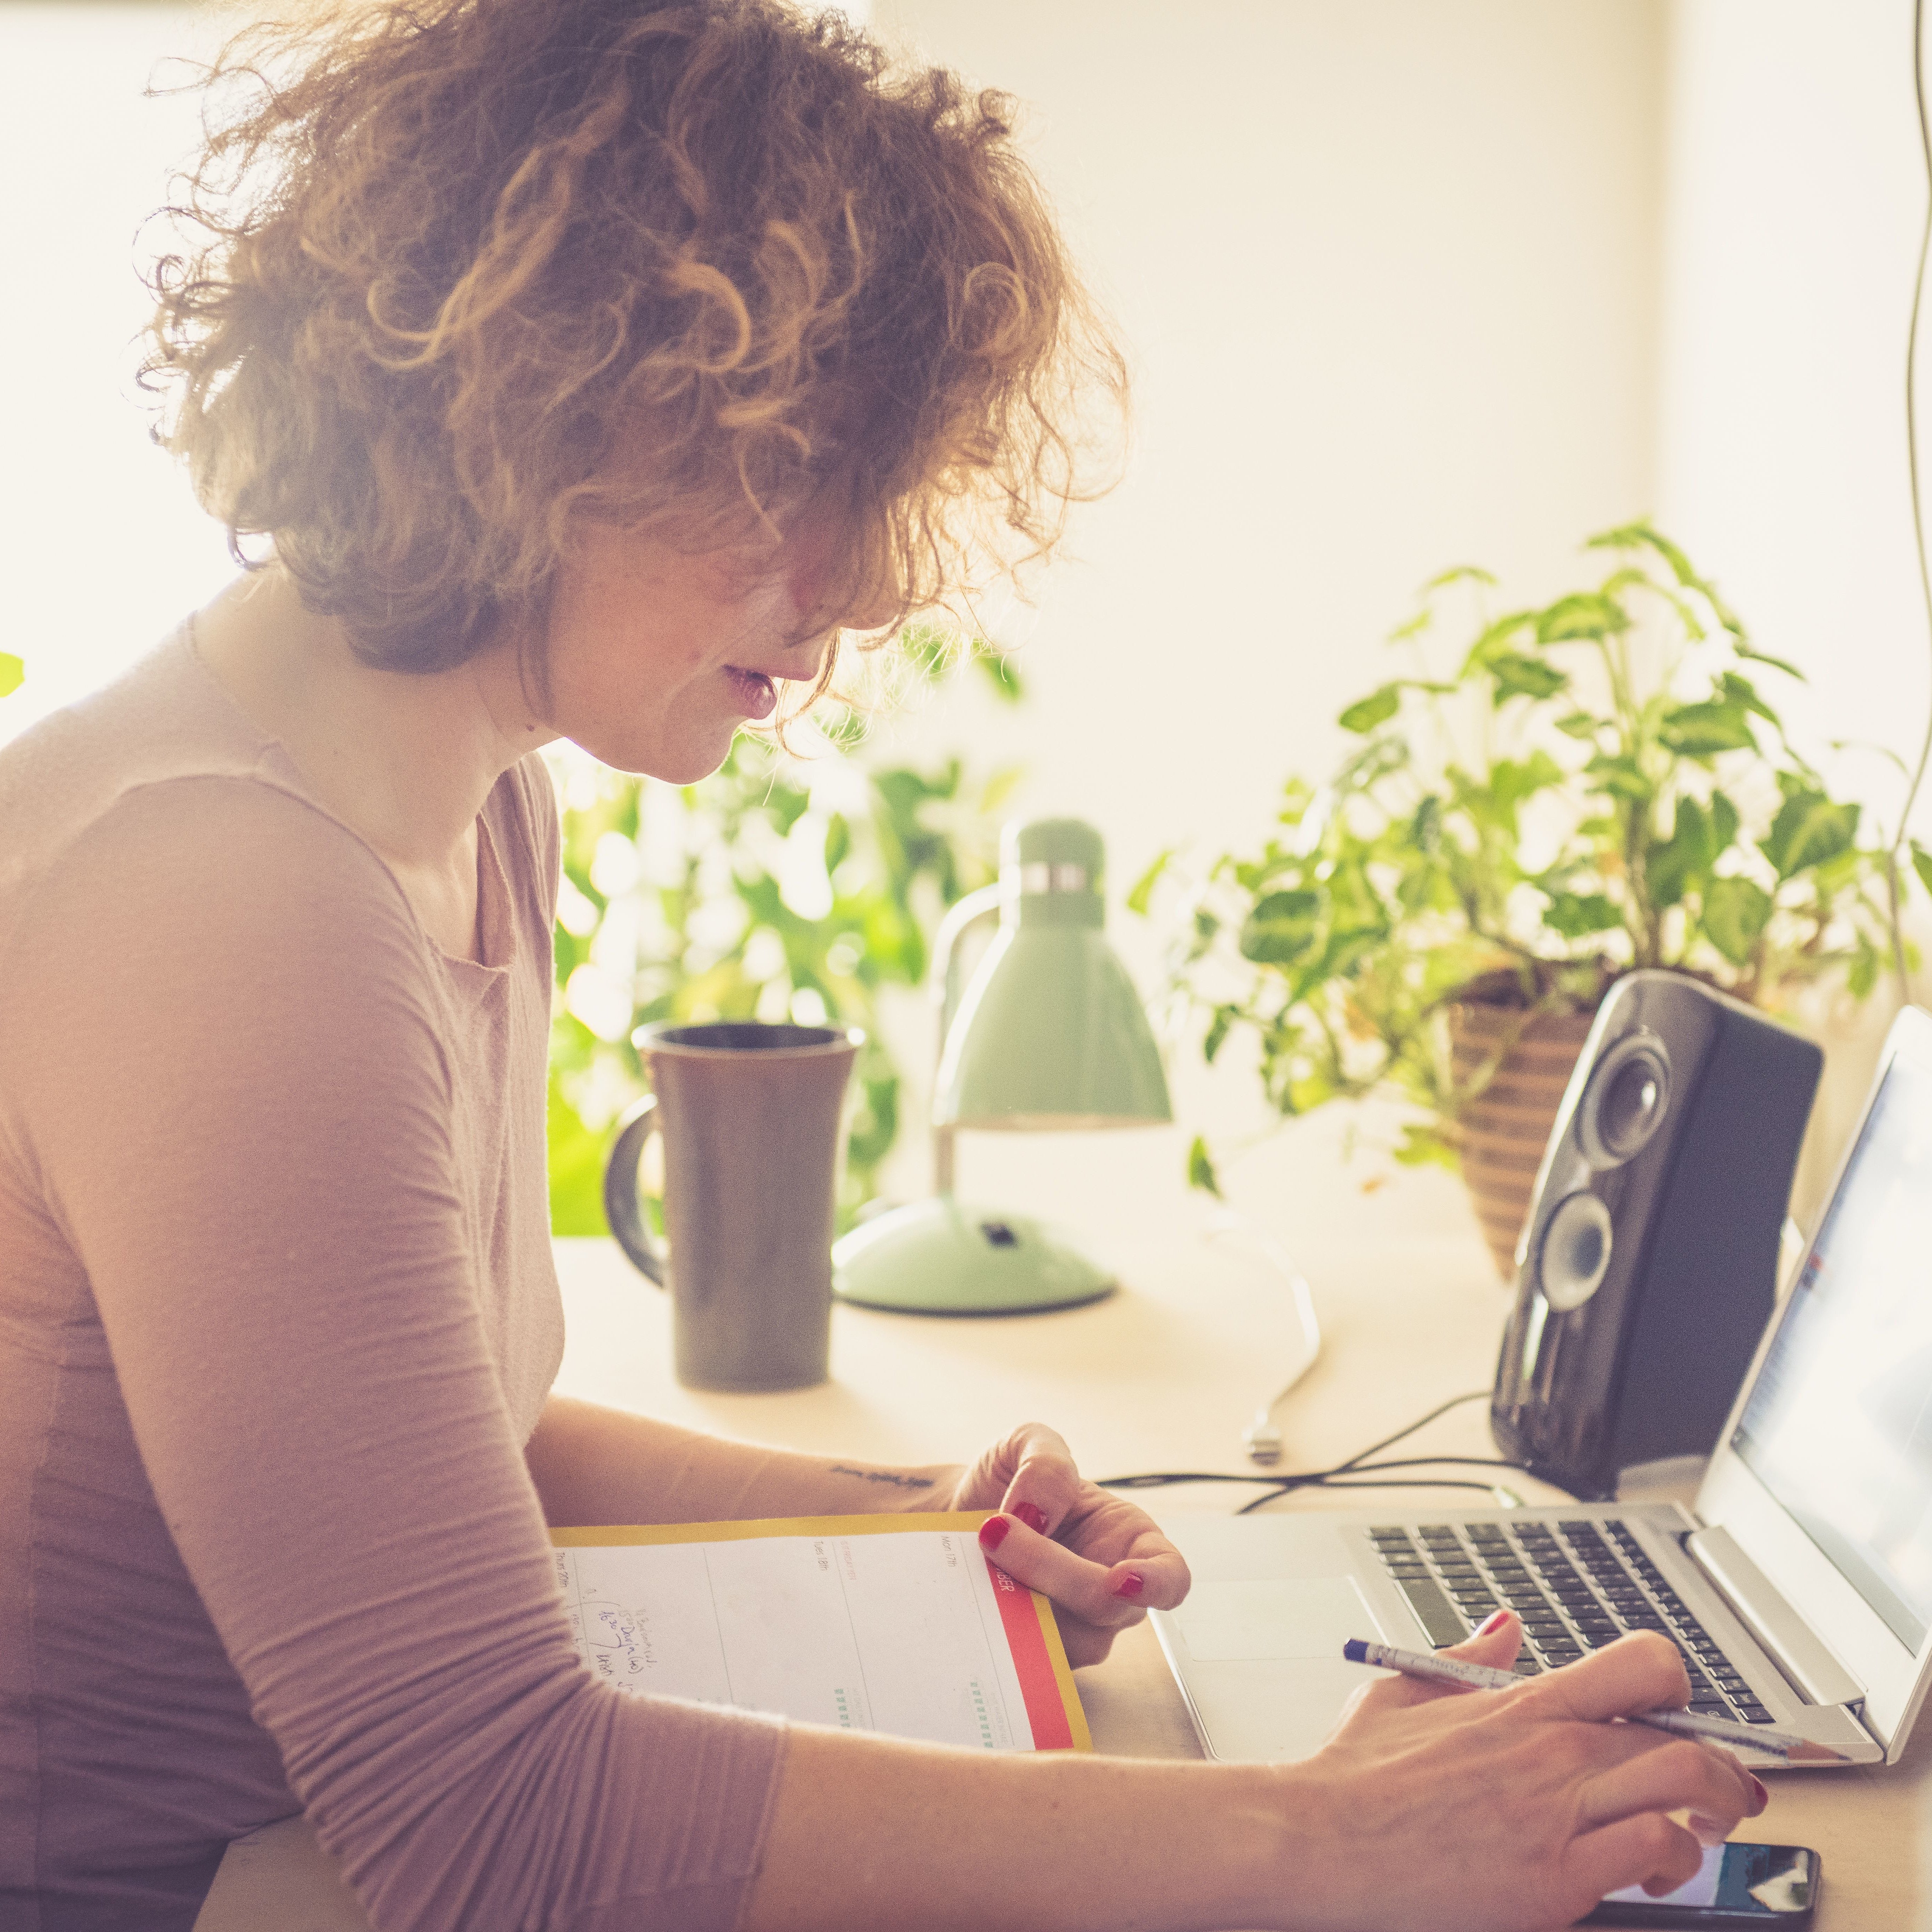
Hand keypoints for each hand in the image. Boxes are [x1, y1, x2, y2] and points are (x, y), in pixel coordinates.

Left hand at [940, 1422, 1188, 1664]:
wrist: (956, 1511)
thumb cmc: (1009, 1478)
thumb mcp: (1029, 1444)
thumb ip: (1046, 1466)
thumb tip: (1039, 1513)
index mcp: (1128, 1540)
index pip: (1170, 1577)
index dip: (1157, 1584)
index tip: (1122, 1578)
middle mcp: (1109, 1591)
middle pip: (1106, 1606)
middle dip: (1052, 1570)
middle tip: (996, 1533)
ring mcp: (1072, 1626)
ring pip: (1066, 1638)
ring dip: (1020, 1601)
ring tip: (979, 1559)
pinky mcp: (1031, 1650)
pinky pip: (1024, 1655)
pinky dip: (998, 1625)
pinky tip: (973, 1592)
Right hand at [1283, 1611, 1768, 1931]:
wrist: (1322, 1839)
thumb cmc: (1355, 1774)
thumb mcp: (1405, 1689)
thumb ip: (1466, 1658)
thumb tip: (1505, 1628)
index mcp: (1520, 1705)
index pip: (1641, 1665)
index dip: (1680, 1684)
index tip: (1682, 1712)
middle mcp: (1551, 1752)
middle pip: (1680, 1736)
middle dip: (1723, 1764)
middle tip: (1728, 1786)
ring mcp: (1556, 1816)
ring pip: (1682, 1785)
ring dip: (1715, 1807)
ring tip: (1711, 1824)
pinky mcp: (1554, 1880)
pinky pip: (1651, 1852)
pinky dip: (1673, 1859)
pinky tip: (1656, 1871)